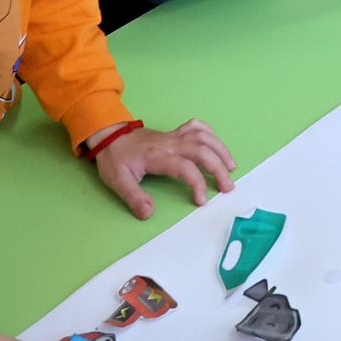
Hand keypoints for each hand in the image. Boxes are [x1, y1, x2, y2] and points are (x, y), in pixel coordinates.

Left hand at [91, 119, 233, 220]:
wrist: (109, 135)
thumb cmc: (115, 158)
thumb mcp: (117, 180)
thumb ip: (133, 197)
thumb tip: (149, 213)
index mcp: (158, 156)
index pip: (186, 167)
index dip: (197, 183)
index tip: (201, 200)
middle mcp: (170, 143)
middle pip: (202, 150)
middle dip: (219, 168)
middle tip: (227, 187)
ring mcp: (173, 136)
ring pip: (203, 137)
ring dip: (220, 150)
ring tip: (231, 166)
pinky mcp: (174, 133)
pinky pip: (196, 127)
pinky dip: (209, 133)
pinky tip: (216, 144)